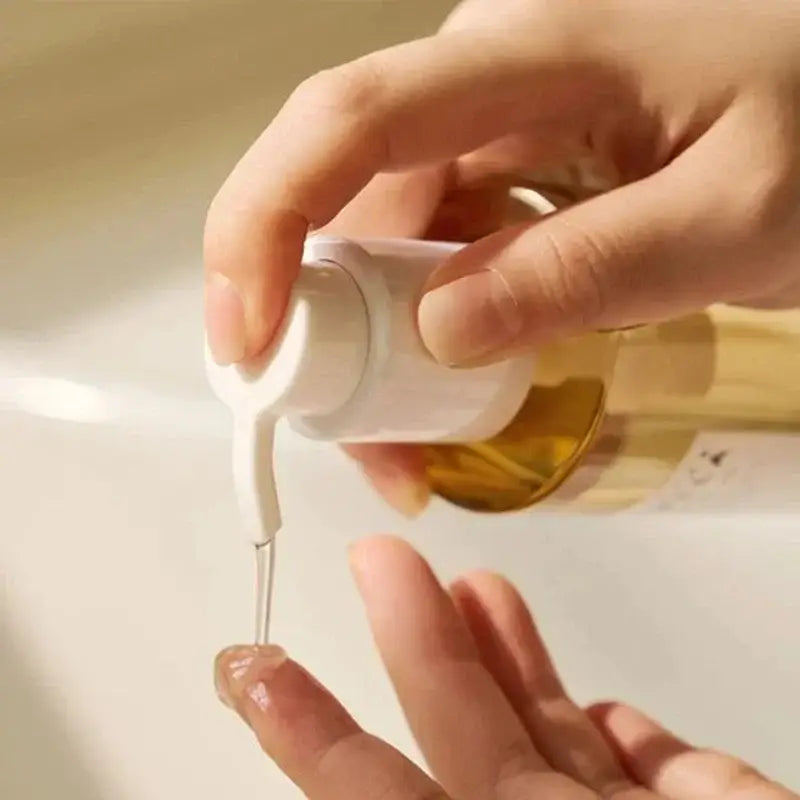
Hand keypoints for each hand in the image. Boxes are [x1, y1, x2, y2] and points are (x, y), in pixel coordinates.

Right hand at [204, 0, 799, 514]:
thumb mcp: (730, 216)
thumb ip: (588, 269)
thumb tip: (440, 332)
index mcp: (529, 56)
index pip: (350, 123)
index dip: (269, 225)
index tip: (249, 340)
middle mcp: (481, 88)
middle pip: (344, 203)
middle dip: (322, 328)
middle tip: (366, 442)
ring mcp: (485, 138)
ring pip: (377, 247)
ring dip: (372, 352)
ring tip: (411, 446)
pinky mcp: (498, 184)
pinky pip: (424, 261)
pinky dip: (416, 338)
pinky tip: (443, 395)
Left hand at [214, 537, 795, 799]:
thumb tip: (343, 785)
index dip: (317, 742)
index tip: (252, 678)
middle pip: (466, 742)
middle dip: (417, 646)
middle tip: (372, 565)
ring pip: (541, 732)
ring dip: (496, 652)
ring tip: (454, 582)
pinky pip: (631, 752)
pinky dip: (581, 701)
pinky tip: (541, 658)